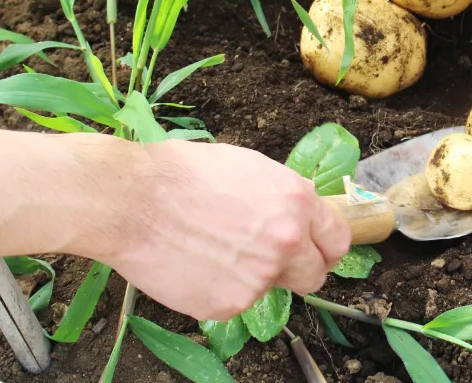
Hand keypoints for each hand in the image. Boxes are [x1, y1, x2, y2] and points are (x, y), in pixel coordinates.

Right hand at [98, 142, 350, 320]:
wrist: (134, 201)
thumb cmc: (184, 174)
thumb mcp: (249, 168)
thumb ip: (282, 198)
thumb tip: (295, 216)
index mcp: (297, 202)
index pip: (337, 240)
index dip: (324, 246)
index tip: (314, 250)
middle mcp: (287, 241)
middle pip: (315, 275)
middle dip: (297, 270)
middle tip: (267, 259)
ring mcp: (260, 277)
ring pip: (271, 288)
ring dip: (252, 276)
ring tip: (214, 250)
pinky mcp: (230, 304)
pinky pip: (236, 301)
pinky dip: (220, 289)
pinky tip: (196, 264)